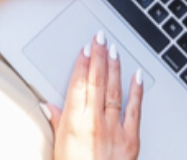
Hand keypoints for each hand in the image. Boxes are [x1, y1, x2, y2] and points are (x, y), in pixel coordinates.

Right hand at [45, 32, 142, 159]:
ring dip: (114, 67)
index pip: (78, 84)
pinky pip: (135, 110)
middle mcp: (94, 122)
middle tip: (100, 38)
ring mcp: (114, 130)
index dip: (81, 63)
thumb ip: (57, 124)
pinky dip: (136, 91)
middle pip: (96, 81)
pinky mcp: (131, 141)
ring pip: (114, 90)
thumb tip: (49, 106)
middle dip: (98, 56)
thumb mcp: (58, 149)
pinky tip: (137, 76)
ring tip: (113, 49)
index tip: (84, 48)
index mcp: (74, 123)